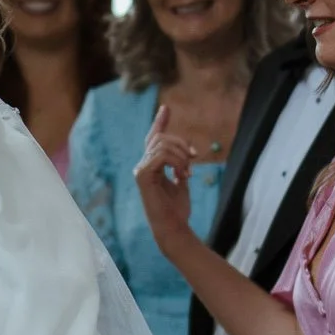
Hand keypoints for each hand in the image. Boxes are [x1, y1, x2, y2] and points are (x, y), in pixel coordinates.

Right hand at [134, 104, 196, 255]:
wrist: (174, 227)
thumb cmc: (177, 209)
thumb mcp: (182, 180)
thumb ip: (180, 164)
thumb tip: (186, 149)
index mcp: (151, 165)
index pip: (154, 138)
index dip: (160, 121)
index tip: (166, 107)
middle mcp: (142, 165)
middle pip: (161, 138)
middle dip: (181, 144)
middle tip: (194, 158)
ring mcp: (140, 170)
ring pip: (162, 144)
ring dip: (181, 155)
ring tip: (188, 171)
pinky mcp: (142, 175)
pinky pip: (161, 155)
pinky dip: (176, 161)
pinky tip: (182, 175)